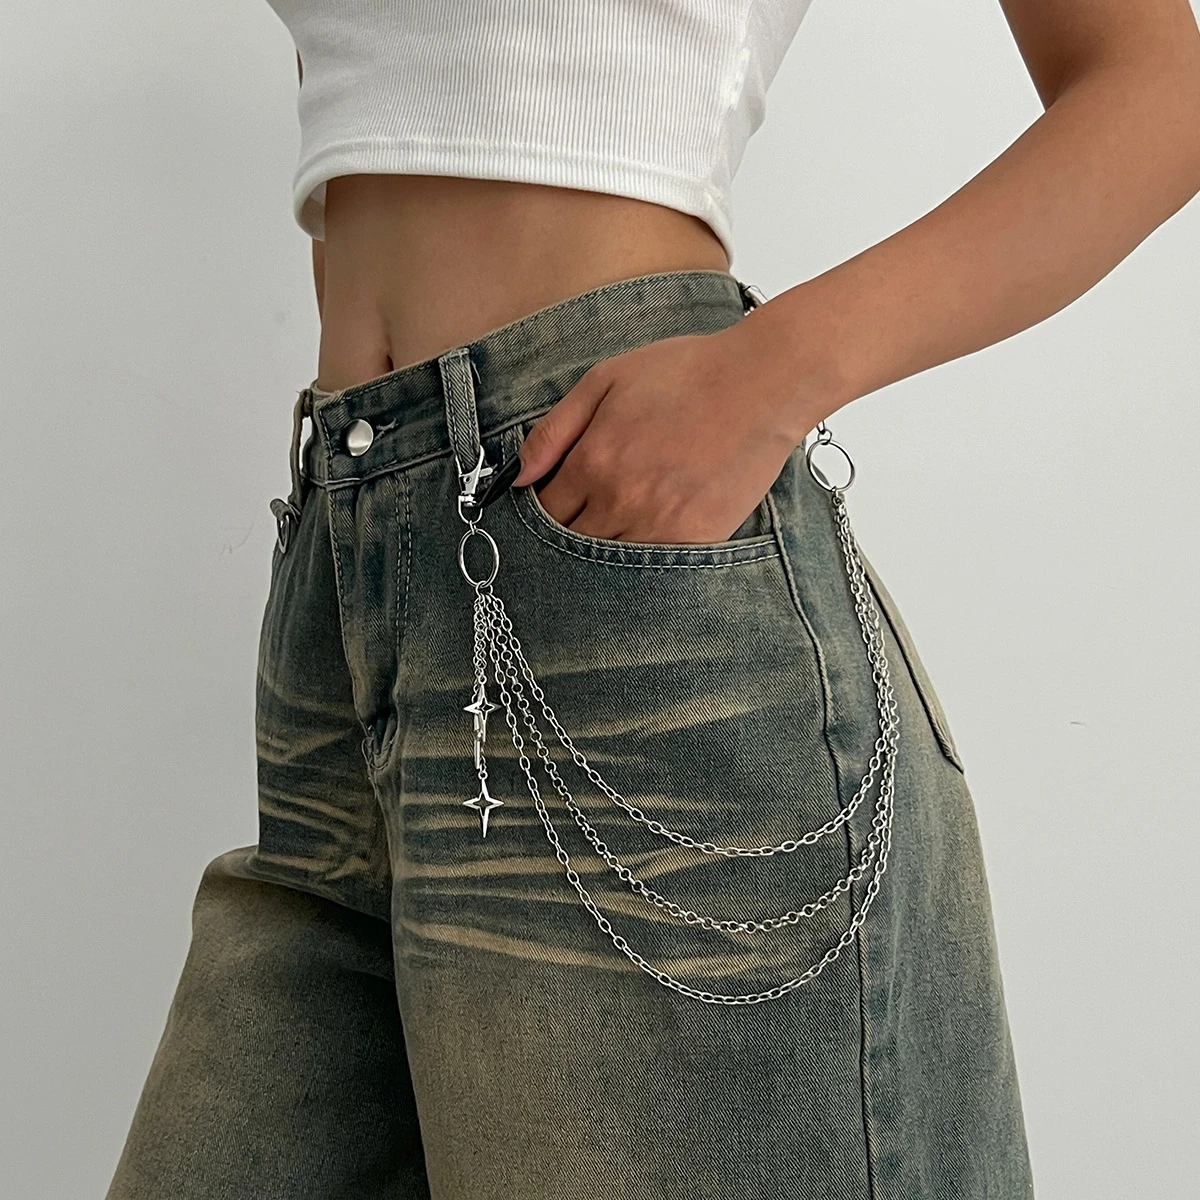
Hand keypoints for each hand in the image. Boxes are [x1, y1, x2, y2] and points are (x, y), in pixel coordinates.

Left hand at [511, 319, 819, 543]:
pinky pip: (654, 568)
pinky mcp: (698, 539)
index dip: (539, 511)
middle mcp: (621, 501)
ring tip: (608, 534)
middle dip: (562, 538)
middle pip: (570, 544)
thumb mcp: (605, 380)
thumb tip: (519, 477)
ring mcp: (661, 525)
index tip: (549, 506)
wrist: (761, 383)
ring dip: (600, 554)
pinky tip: (643, 542)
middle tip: (570, 528)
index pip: (544, 511)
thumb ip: (554, 430)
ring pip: (608, 564)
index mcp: (593, 462)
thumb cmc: (684, 373)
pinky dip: (641, 562)